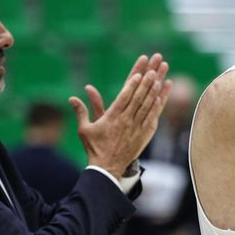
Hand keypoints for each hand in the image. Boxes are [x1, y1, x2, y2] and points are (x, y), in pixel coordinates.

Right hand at [69, 53, 172, 177]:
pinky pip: (152, 118)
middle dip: (148, 80)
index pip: (125, 96)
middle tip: (154, 67)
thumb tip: (72, 97)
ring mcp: (137, 127)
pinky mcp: (144, 134)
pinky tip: (162, 96)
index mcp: (112, 116)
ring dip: (155, 89)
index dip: (133, 83)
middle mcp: (126, 120)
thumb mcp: (84, 129)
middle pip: (139, 96)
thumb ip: (81, 111)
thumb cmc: (95, 147)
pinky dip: (157, 106)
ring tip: (161, 76)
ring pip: (148, 105)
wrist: (107, 168)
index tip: (140, 72)